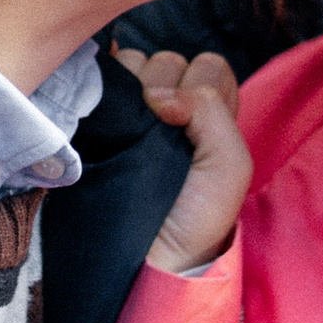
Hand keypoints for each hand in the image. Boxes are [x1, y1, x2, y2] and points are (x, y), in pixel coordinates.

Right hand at [114, 46, 249, 271]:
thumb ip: (211, 111)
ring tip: (126, 131)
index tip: (187, 120)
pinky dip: (97, 91)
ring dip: (127, 89)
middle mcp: (169, 111)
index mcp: (208, 118)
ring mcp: (129, 117)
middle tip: (155, 131)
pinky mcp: (93, 125)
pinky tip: (101, 118)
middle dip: (161, 87)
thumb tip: (158, 94)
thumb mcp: (228, 167)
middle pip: (164, 62)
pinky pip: (94, 85)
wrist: (142, 261)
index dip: (199, 83)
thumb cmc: (193, 221)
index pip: (207, 66)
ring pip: (128, 68)